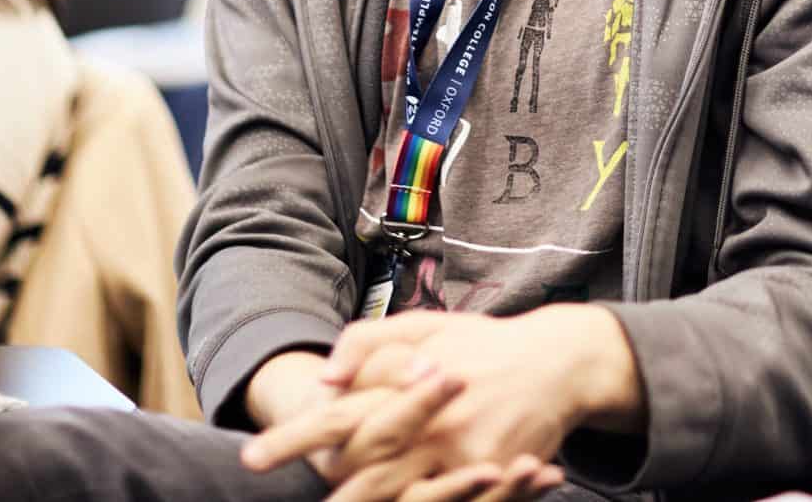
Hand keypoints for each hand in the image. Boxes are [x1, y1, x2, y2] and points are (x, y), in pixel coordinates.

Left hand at [243, 306, 639, 497]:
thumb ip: (370, 345)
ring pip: (403, 498)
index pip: (341, 416)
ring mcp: (466, 453)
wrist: (559, 361)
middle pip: (365, 471)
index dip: (295, 438)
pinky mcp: (495, 474)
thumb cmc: (481, 344)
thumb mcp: (425, 326)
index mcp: (410, 380)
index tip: (251, 456)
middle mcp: (434, 421)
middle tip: (289, 496)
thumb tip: (324, 379)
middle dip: (326, 493)